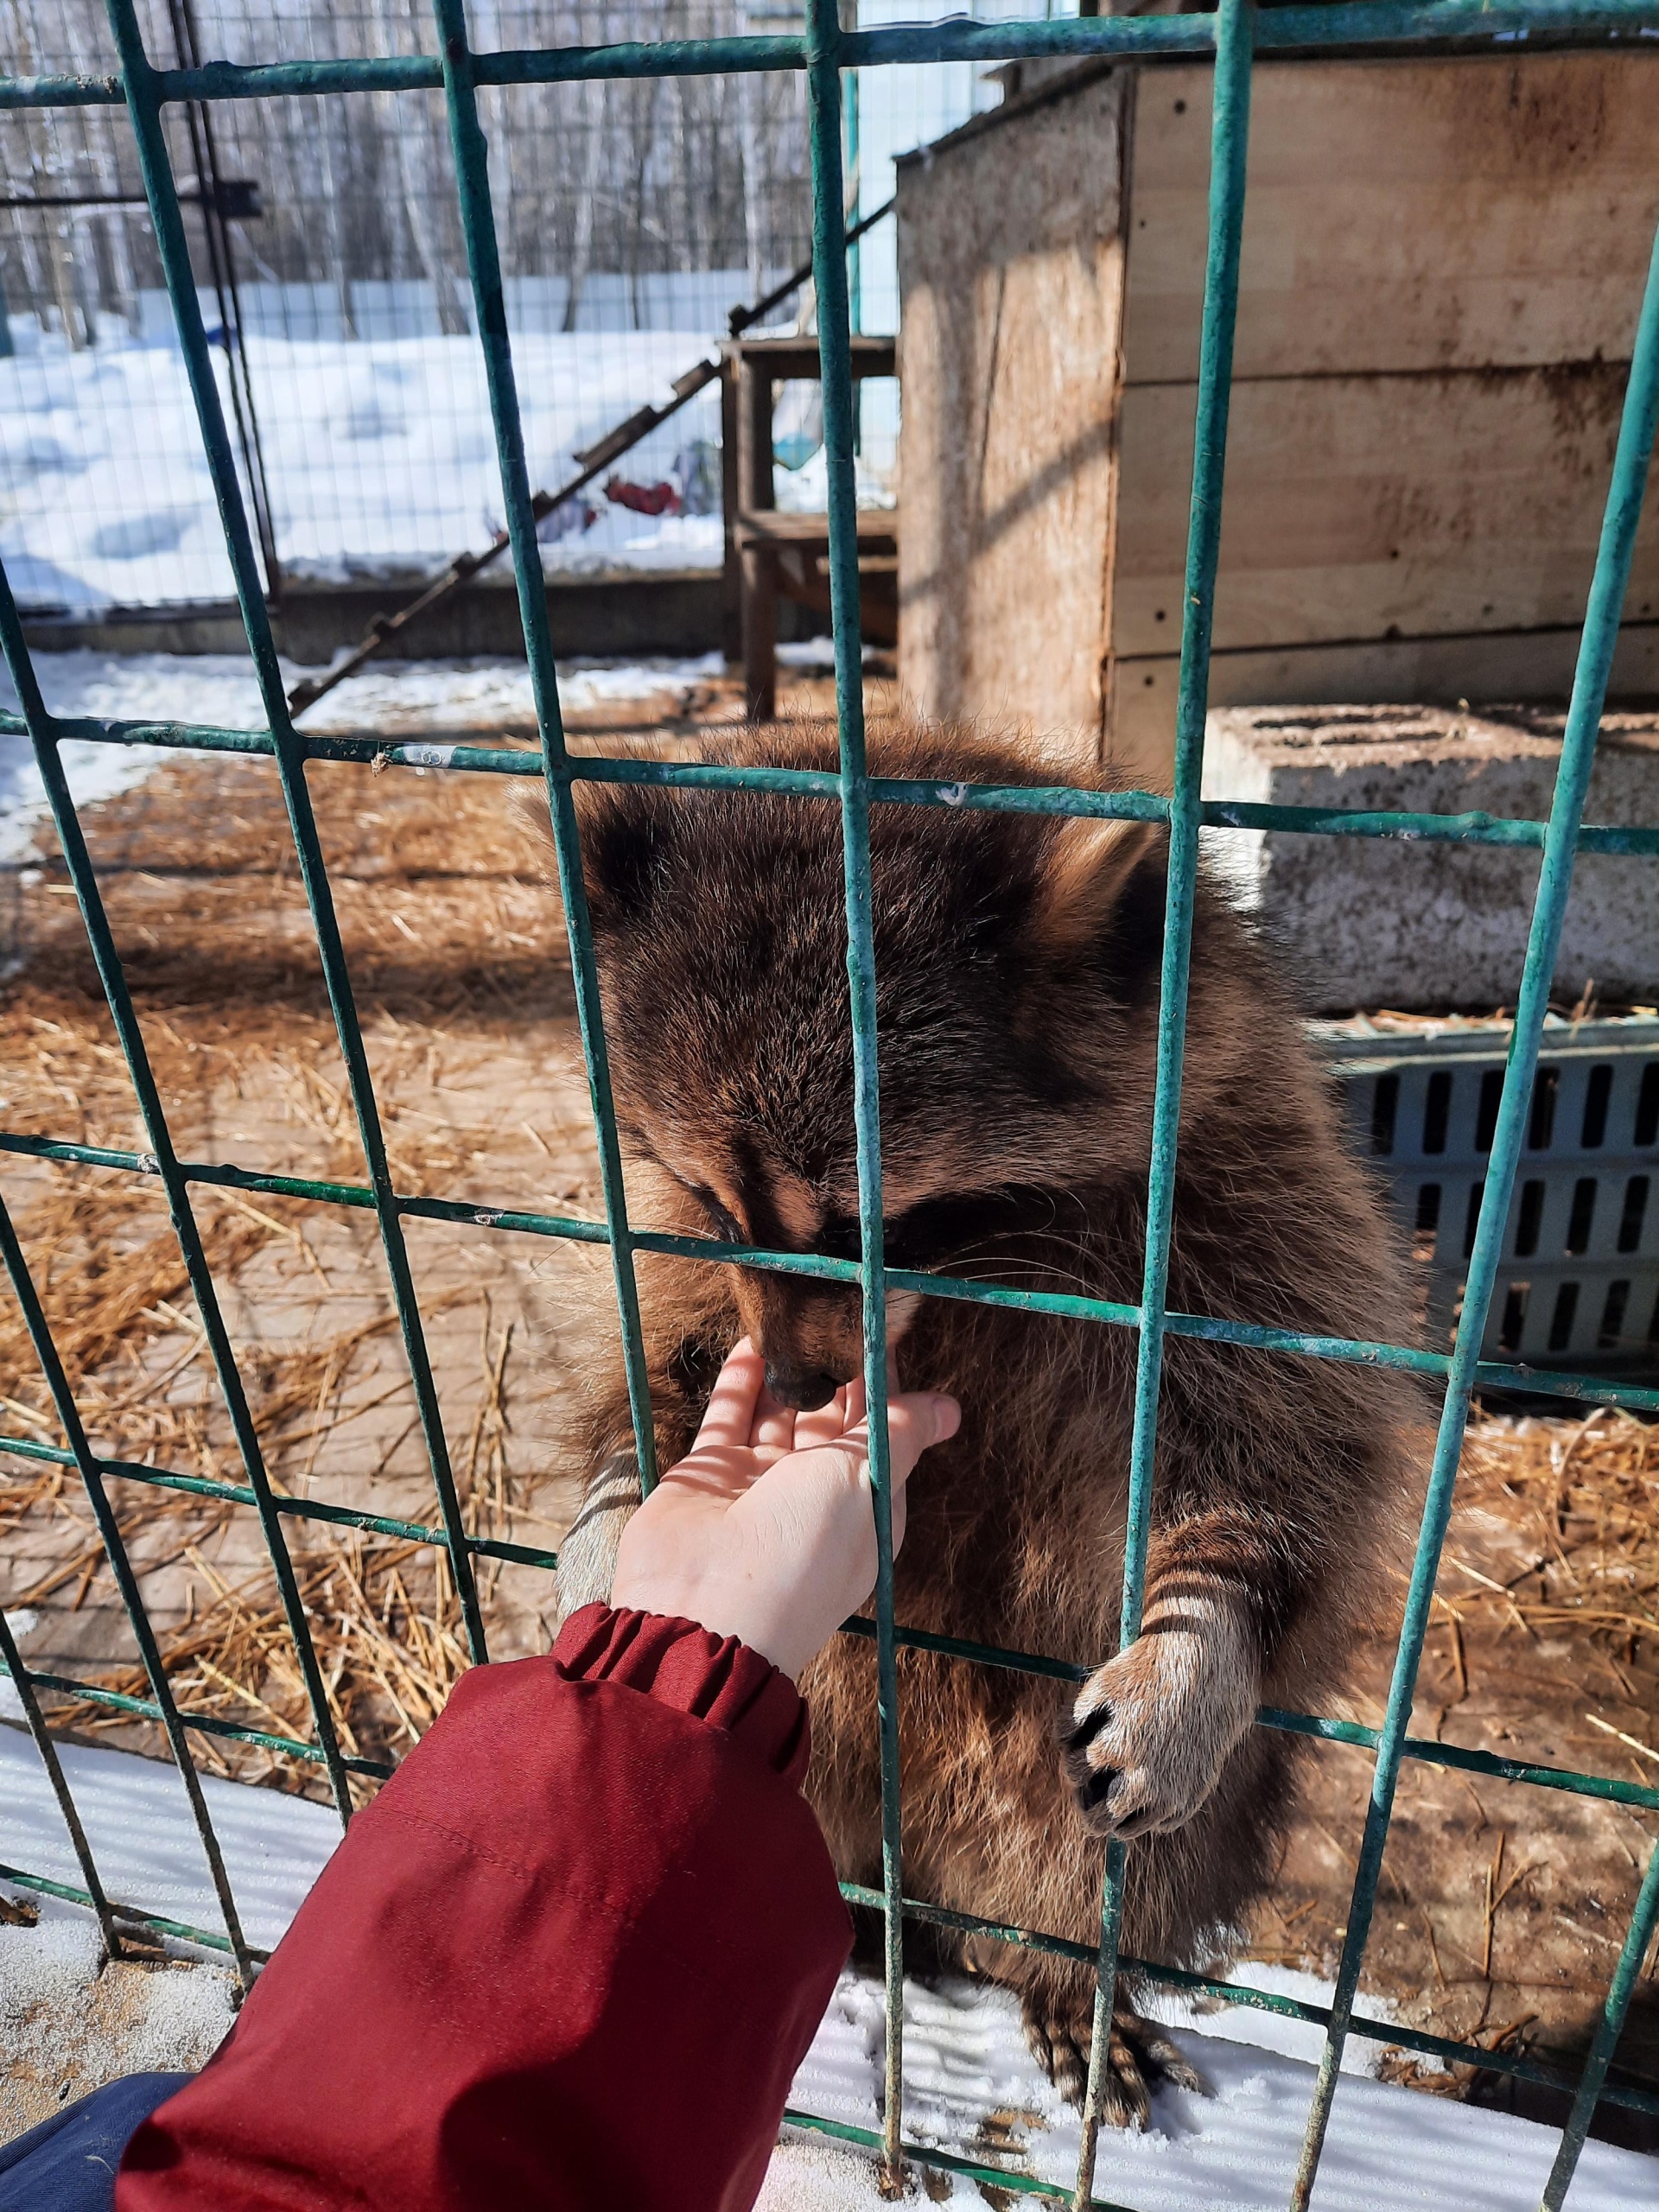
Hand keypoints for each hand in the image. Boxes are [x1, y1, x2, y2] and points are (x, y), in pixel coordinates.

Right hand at [609, 1337, 959, 1679]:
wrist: (704, 1606)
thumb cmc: (801, 1549)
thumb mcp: (867, 1480)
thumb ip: (902, 1433)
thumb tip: (950, 1408)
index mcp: (864, 1508)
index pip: (882, 1434)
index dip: (885, 1386)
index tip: (884, 1333)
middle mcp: (814, 1496)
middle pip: (832, 1422)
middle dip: (838, 1373)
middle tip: (840, 1313)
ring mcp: (759, 1485)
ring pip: (780, 1414)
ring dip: (791, 1370)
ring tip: (799, 1317)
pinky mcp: (710, 1473)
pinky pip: (729, 1415)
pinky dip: (742, 1379)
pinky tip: (754, 1340)